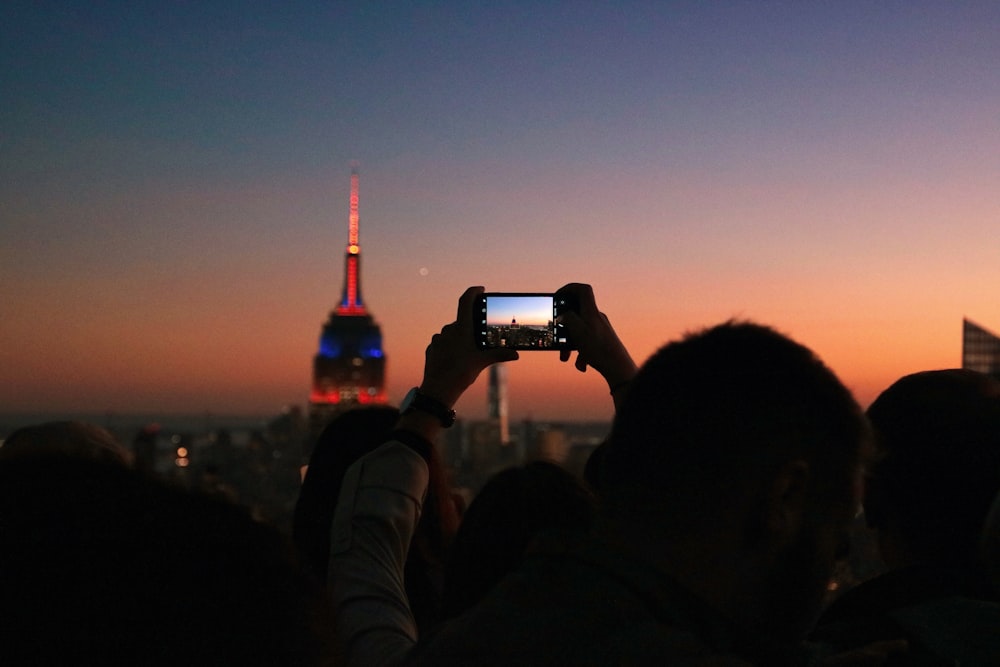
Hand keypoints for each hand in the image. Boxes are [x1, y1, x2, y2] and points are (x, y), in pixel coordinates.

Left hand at [418, 286, 518, 407]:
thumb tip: (515, 354)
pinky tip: (456, 359)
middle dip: (471, 327)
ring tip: (468, 352)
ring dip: (460, 338)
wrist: (438, 390)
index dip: (473, 292)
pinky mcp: (432, 349)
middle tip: (480, 337)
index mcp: (461, 328)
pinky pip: (443, 343)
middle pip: (461, 321)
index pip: (465, 301)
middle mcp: (448, 330)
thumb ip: (499, 355)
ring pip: (451, 333)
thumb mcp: (482, 363)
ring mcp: (438, 339)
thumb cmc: (460, 374)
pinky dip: (450, 346)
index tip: (480, 289)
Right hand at [555, 283, 636, 392]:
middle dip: (564, 326)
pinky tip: (581, 364)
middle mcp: (596, 318)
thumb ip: (568, 318)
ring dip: (570, 343)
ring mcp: (599, 329)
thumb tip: (563, 315)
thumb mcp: (578, 330)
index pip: (582, 290)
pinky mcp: (601, 340)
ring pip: (579, 331)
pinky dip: (580, 353)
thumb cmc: (599, 348)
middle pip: (576, 314)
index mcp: (591, 312)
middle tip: (557, 333)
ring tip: (566, 357)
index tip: (557, 296)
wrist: (618, 367)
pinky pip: (586, 343)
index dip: (569, 289)